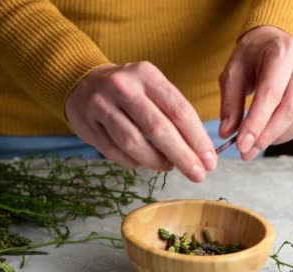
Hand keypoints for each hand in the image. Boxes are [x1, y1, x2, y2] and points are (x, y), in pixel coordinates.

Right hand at [65, 62, 216, 181]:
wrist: (81, 81)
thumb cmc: (129, 90)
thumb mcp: (152, 86)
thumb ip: (173, 112)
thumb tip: (199, 151)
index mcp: (147, 74)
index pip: (179, 109)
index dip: (197, 138)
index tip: (210, 160)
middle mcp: (123, 87)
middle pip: (158, 128)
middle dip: (182, 156)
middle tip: (198, 174)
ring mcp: (102, 106)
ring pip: (133, 143)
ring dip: (156, 162)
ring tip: (170, 167)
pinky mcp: (87, 125)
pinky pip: (114, 152)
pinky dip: (133, 162)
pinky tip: (144, 163)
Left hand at [219, 25, 292, 159]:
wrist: (275, 42)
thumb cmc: (252, 58)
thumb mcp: (233, 73)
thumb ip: (230, 103)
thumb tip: (228, 133)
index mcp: (283, 52)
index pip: (271, 94)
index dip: (256, 123)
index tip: (242, 145)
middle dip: (268, 135)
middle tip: (248, 152)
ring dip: (283, 136)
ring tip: (262, 140)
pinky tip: (284, 130)